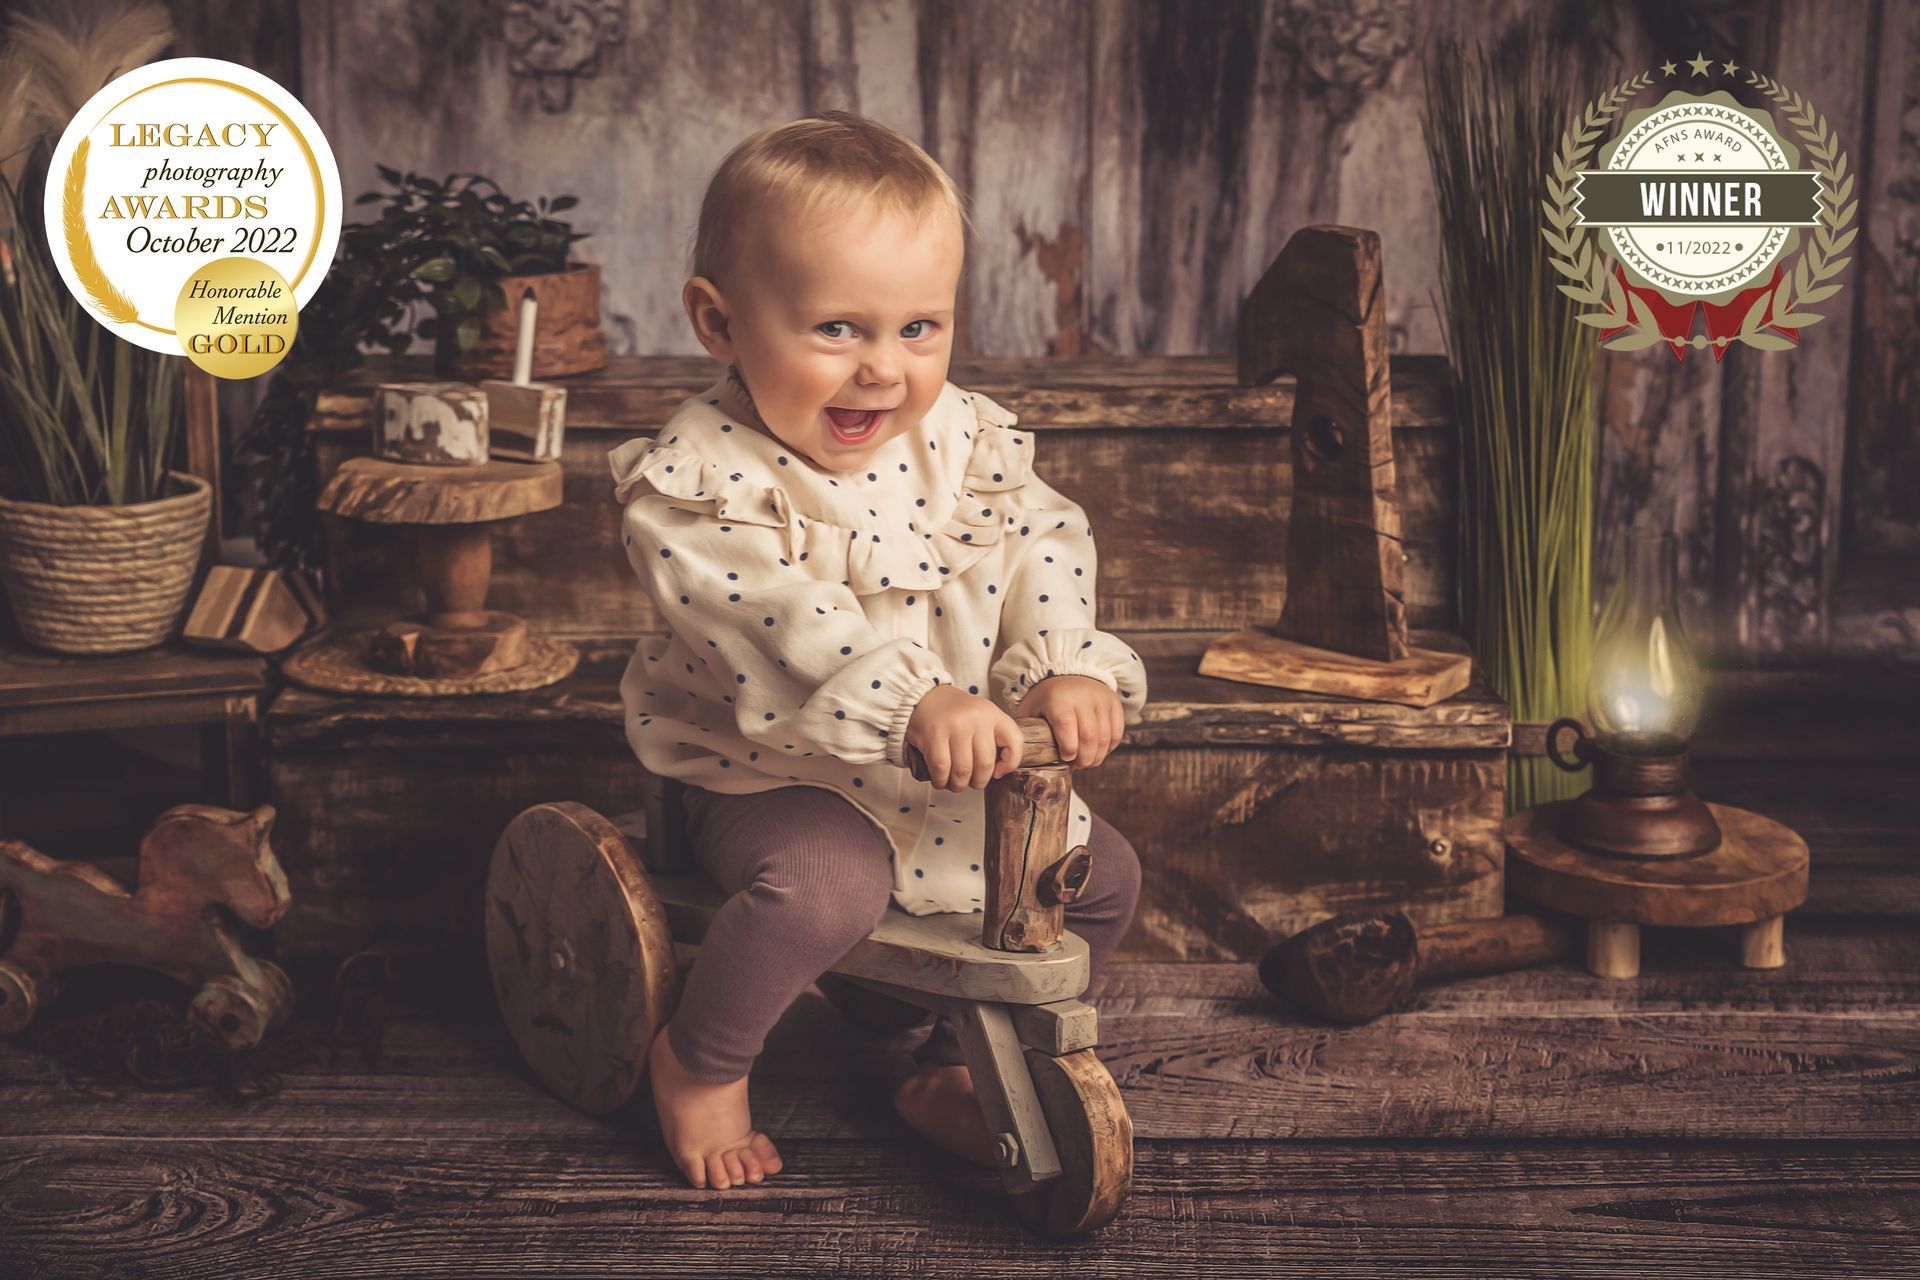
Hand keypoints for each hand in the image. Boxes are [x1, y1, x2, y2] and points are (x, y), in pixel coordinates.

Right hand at [904, 685, 1024, 791]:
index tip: (999, 772)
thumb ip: (994, 739)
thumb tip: (1000, 772)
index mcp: (992, 714)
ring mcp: (955, 726)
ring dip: (958, 784)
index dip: (1011, 763)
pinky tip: (940, 779)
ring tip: (954, 782)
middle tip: (971, 782)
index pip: (1014, 741)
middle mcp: (976, 718)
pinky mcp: (934, 734)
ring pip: (963, 771)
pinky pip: (941, 768)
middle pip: (985, 764)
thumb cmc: (955, 713)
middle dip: (978, 782)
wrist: (924, 697)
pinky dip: (941, 780)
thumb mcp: (982, 717)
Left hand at [1015, 674, 1123, 767]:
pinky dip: (1109, 748)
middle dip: (1084, 758)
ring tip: (1086, 761)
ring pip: (1105, 738)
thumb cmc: (1047, 698)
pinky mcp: (1114, 703)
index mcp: (1058, 698)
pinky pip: (1117, 733)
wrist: (1069, 672)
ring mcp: (1101, 699)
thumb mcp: (1032, 709)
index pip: (1066, 725)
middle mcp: (1083, 697)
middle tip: (1077, 765)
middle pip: (1089, 736)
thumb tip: (1028, 758)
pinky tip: (1098, 751)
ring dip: (1097, 756)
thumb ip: (1030, 731)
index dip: (1068, 748)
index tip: (1065, 758)